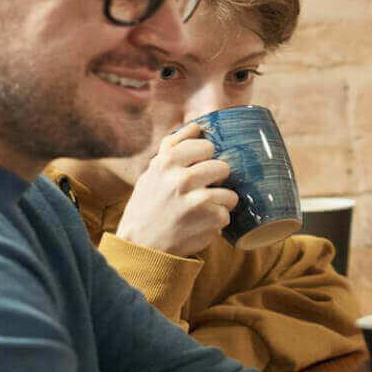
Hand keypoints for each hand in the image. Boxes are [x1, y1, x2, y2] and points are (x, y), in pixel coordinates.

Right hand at [113, 123, 236, 256]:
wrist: (141, 246)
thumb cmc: (149, 205)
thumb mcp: (153, 173)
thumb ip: (173, 147)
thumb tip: (196, 125)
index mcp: (167, 162)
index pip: (206, 146)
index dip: (205, 160)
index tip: (197, 170)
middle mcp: (182, 178)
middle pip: (223, 167)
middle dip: (216, 181)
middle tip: (201, 192)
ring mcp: (198, 199)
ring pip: (230, 193)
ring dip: (219, 203)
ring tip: (200, 211)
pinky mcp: (211, 219)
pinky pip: (227, 213)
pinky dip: (216, 221)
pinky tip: (199, 224)